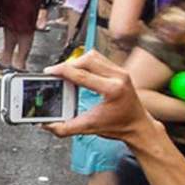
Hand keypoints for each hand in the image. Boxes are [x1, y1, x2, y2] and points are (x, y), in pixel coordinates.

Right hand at [41, 51, 159, 140]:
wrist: (138, 126)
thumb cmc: (118, 126)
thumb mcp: (88, 128)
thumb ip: (64, 128)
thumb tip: (46, 124)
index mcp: (113, 89)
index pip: (81, 74)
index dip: (62, 71)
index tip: (49, 71)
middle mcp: (119, 77)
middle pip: (86, 60)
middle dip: (68, 64)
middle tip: (55, 73)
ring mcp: (121, 72)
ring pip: (93, 56)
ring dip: (77, 62)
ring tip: (66, 72)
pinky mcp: (119, 70)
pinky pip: (99, 58)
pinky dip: (85, 62)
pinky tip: (78, 72)